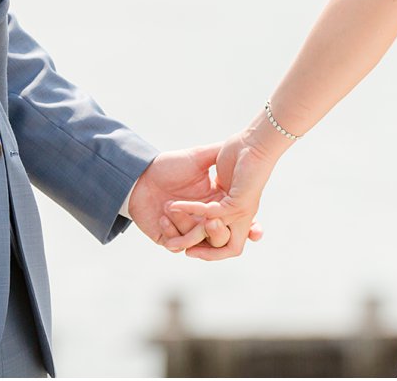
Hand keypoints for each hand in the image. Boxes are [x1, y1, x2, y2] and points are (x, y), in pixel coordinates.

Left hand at [129, 145, 263, 255]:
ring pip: (198, 241)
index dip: (251, 230)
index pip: (238, 222)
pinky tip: (162, 215)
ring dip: (189, 229)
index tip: (256, 231)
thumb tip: (243, 153)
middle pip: (221, 238)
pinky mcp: (168, 237)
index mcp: (217, 202)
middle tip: (213, 222)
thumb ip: (218, 156)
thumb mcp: (197, 157)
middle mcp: (205, 220)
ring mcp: (187, 230)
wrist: (140, 173)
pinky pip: (176, 243)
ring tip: (175, 209)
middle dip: (219, 233)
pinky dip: (171, 232)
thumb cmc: (169, 164)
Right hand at [165, 126, 283, 260]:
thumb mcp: (221, 175)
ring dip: (191, 238)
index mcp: (235, 209)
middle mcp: (241, 216)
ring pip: (218, 239)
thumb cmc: (239, 152)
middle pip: (225, 247)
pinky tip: (175, 205)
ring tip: (170, 236)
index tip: (192, 248)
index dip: (213, 247)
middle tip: (179, 247)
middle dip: (204, 252)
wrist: (256, 141)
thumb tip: (195, 193)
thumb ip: (210, 187)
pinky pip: (212, 214)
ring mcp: (241, 213)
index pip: (225, 236)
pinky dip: (191, 210)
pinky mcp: (239, 204)